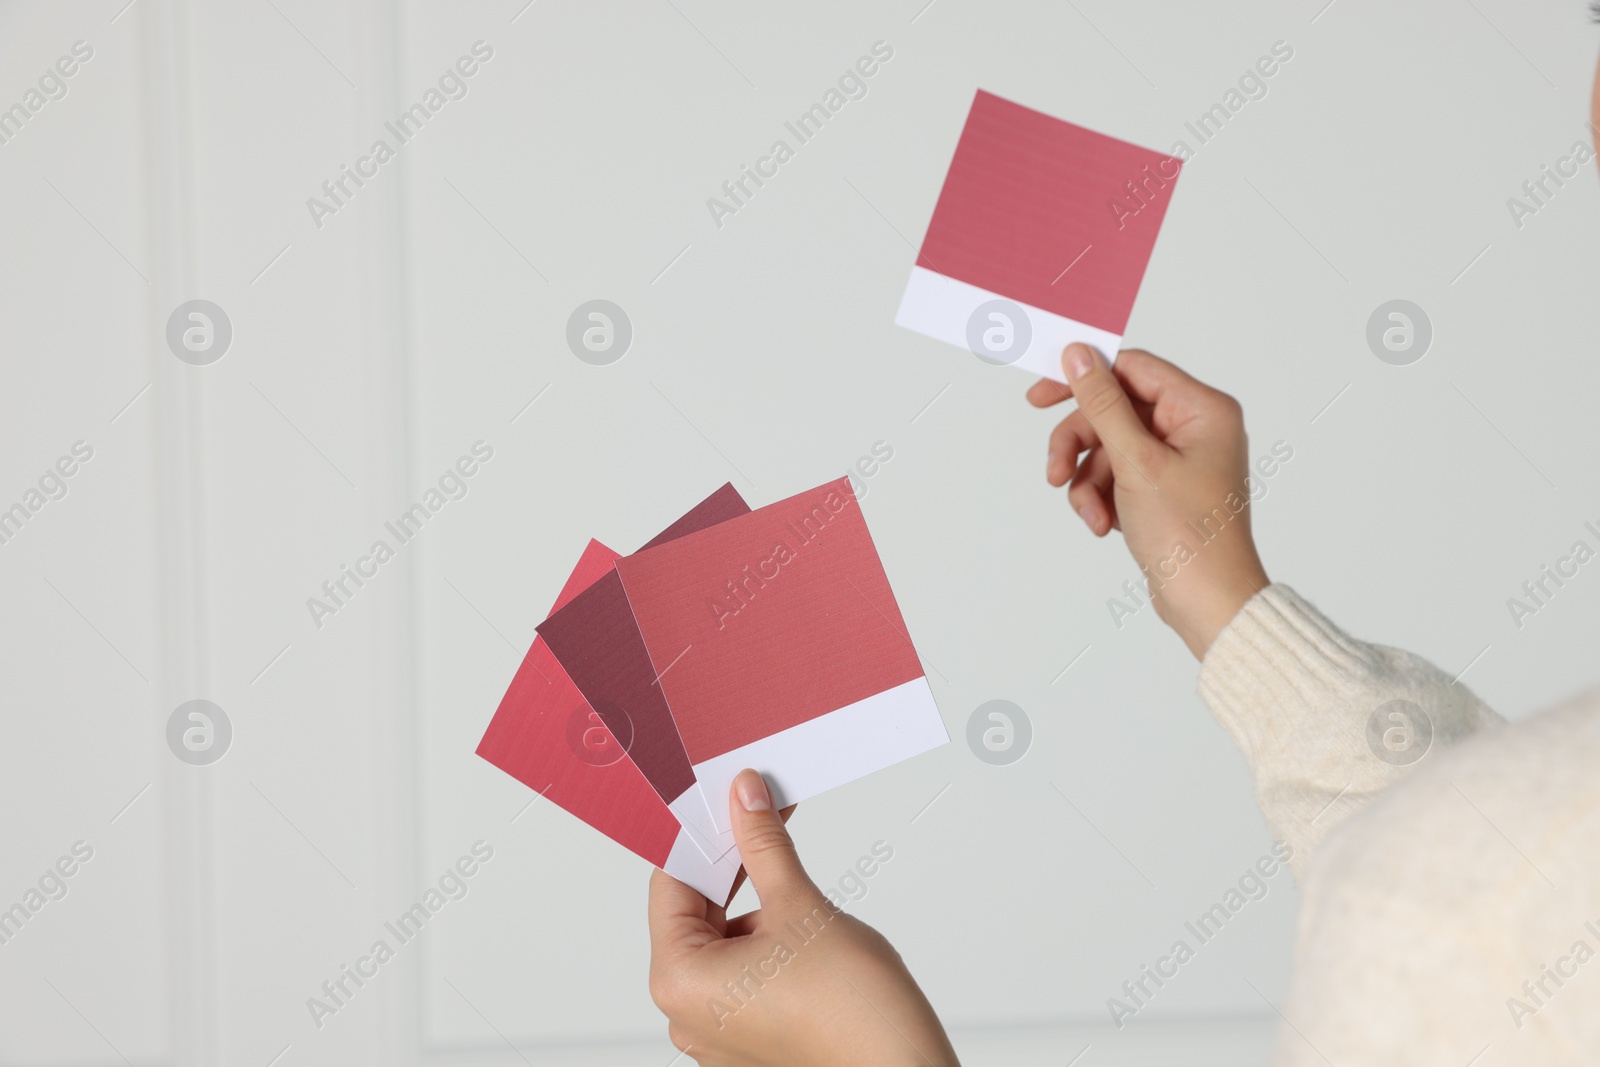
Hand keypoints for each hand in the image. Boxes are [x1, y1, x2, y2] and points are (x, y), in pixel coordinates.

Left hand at [648, 770, 958, 1066]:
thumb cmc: (852, 1012)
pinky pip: (741, 974)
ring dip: (754, 907)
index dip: (703, 840)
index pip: (671, 886)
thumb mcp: (801, 906)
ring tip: (795, 890)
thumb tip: (745, 800)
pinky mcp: (748, 1038)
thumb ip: (764, 846)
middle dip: (733, 870)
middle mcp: (687, 1014)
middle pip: (694, 915)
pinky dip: (764, 942)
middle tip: (762, 824)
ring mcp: (717, 1032)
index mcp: (679, 981)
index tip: (726, 806)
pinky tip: (798, 926)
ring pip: (722, 944)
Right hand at [1027, 344, 1269, 658]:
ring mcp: (1179, 460)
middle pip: (1114, 412)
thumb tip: (1078, 355)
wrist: (1207, 602)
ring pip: (1109, 448)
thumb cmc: (1189, 535)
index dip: (1083, 379)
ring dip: (1088, 481)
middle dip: (1080, 446)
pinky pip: (1117, 476)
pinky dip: (1102, 499)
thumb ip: (1103, 404)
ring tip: (1091, 515)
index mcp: (1202, 409)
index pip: (1132, 369)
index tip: (1040, 396)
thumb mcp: (1136, 462)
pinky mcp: (1164, 489)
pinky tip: (1104, 525)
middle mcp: (1195, 428)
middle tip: (1054, 472)